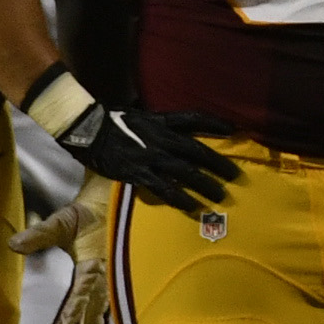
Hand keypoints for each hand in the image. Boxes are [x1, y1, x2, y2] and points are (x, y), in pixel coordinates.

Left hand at [14, 196, 117, 323]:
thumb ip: (40, 233)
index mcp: (96, 268)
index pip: (78, 304)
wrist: (120, 197)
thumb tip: (13, 244)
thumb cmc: (91, 208)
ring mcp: (115, 284)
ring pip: (103, 321)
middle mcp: (108, 281)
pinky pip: (108, 312)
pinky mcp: (116, 282)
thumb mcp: (65, 219)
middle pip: (95, 323)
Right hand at [63, 102, 237, 212]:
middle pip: (197, 151)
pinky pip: (166, 189)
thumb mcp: (141, 115)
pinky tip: (193, 208)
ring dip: (206, 185)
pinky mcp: (140, 174)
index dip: (216, 124)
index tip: (234, 130)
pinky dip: (181, 199)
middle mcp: (161, 139)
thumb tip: (175, 126)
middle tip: (234, 175)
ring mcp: (152, 157)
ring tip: (220, 195)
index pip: (195, 119)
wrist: (88, 132)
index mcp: (162, 121)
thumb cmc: (113, 122)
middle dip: (218, 164)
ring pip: (186, 173)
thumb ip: (160, 122)